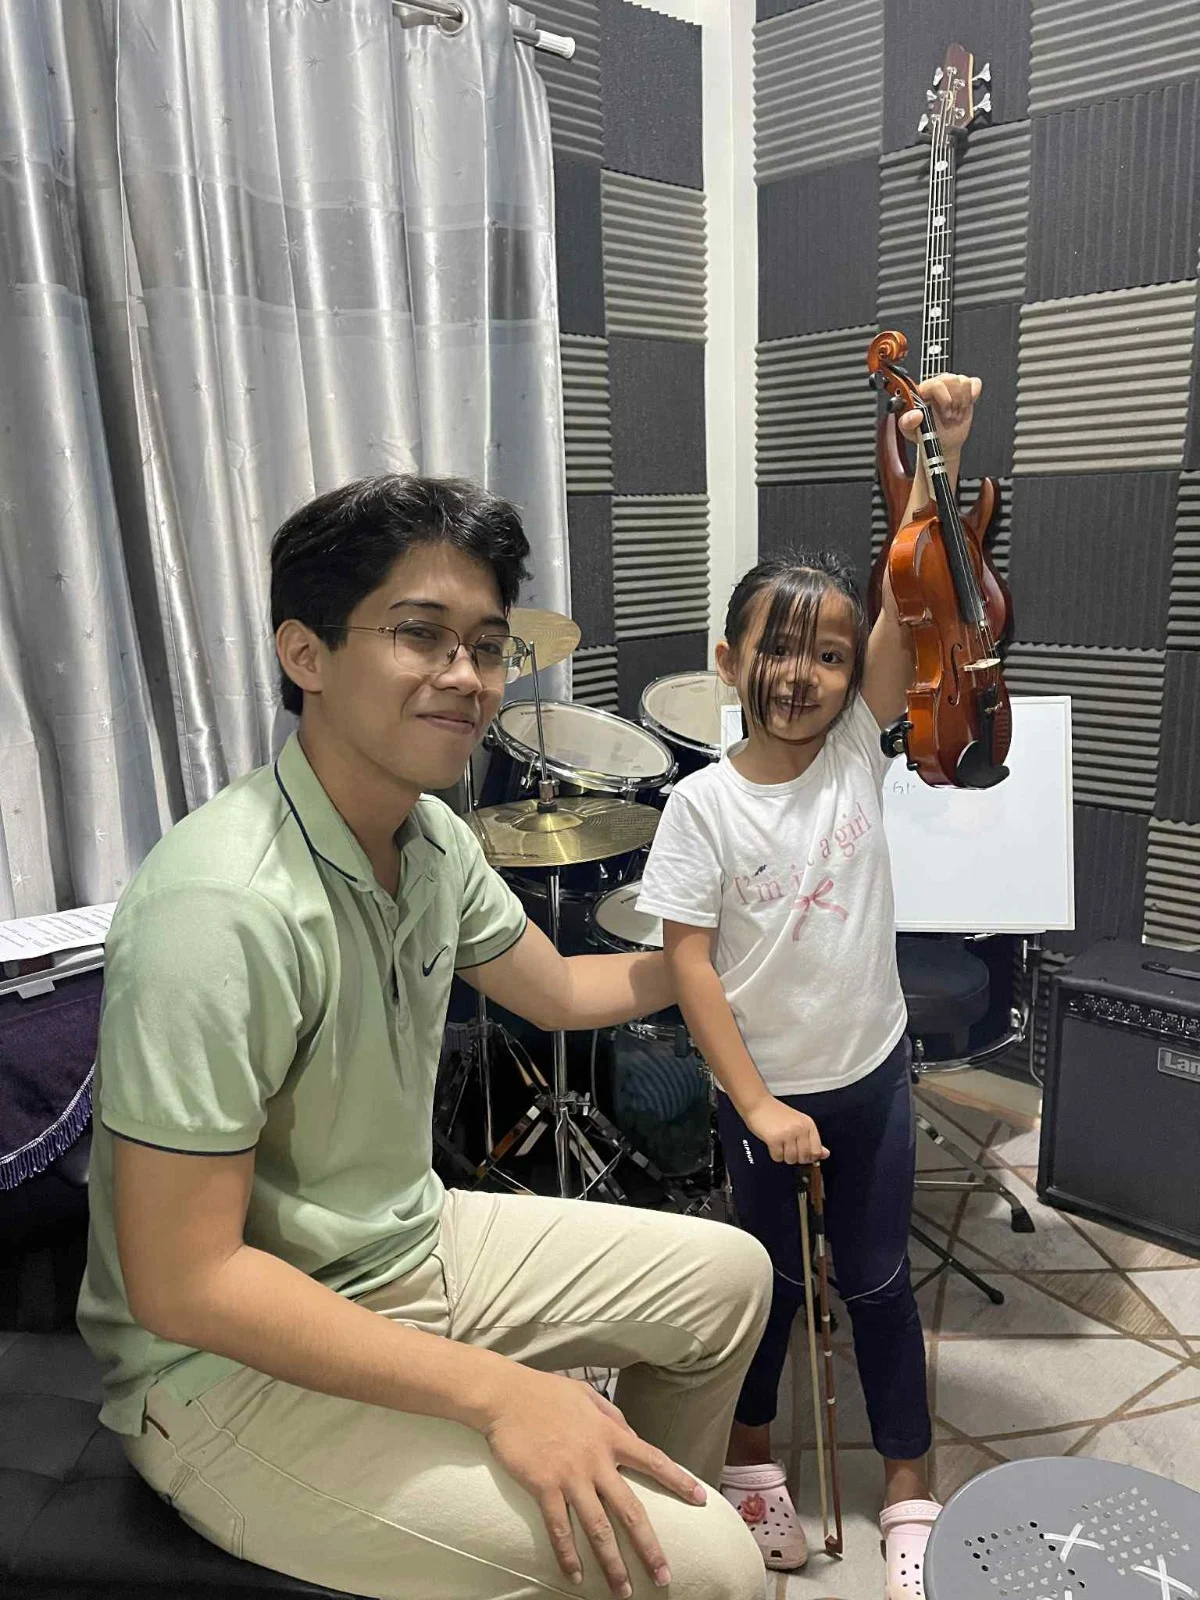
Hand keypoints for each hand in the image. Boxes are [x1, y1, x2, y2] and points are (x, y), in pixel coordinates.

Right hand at [483, 1365, 705, 1594]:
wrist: (506, 1396)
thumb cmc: (546, 1392)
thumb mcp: (587, 1395)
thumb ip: (612, 1416)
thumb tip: (631, 1434)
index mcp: (610, 1435)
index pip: (653, 1460)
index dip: (678, 1481)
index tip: (700, 1501)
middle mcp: (596, 1460)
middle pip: (630, 1510)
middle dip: (649, 1547)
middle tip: (664, 1577)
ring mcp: (570, 1476)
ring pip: (598, 1528)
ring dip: (611, 1563)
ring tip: (623, 1591)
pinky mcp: (544, 1487)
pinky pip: (560, 1528)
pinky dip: (567, 1555)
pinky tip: (575, 1575)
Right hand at [744, 1097, 828, 1164]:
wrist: (758, 1103)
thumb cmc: (776, 1112)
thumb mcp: (799, 1122)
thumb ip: (811, 1139)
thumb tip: (825, 1154)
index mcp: (808, 1124)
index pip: (817, 1151)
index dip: (809, 1157)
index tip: (803, 1155)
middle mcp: (800, 1129)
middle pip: (804, 1157)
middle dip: (796, 1158)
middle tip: (789, 1149)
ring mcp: (787, 1134)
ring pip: (791, 1159)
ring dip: (785, 1157)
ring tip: (781, 1146)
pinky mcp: (774, 1139)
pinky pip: (778, 1157)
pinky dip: (775, 1155)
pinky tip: (773, 1145)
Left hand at [898, 372, 981, 457]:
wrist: (941, 441)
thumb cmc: (925, 433)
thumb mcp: (910, 430)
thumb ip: (907, 422)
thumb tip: (915, 414)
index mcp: (922, 390)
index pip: (936, 384)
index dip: (944, 400)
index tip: (944, 413)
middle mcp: (937, 385)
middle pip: (953, 380)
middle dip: (954, 402)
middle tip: (950, 416)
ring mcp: (952, 386)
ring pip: (964, 382)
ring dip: (963, 402)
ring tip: (956, 413)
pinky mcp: (966, 390)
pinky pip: (975, 383)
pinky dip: (973, 395)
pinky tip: (966, 405)